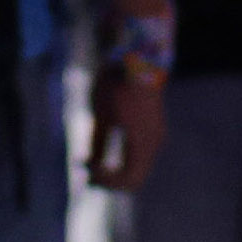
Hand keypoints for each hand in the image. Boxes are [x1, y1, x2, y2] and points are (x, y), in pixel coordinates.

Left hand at [84, 66, 165, 190]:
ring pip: (137, 169)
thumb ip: (97, 144)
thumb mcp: (101, 116)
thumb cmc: (117, 86)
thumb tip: (89, 164)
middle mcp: (154, 144)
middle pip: (134, 178)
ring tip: (91, 166)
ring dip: (115, 172)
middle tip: (86, 177)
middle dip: (109, 180)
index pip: (127, 179)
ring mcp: (156, 136)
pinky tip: (103, 156)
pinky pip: (139, 156)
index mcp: (142, 144)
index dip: (105, 181)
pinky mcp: (153, 129)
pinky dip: (122, 161)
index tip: (86, 170)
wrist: (139, 60)